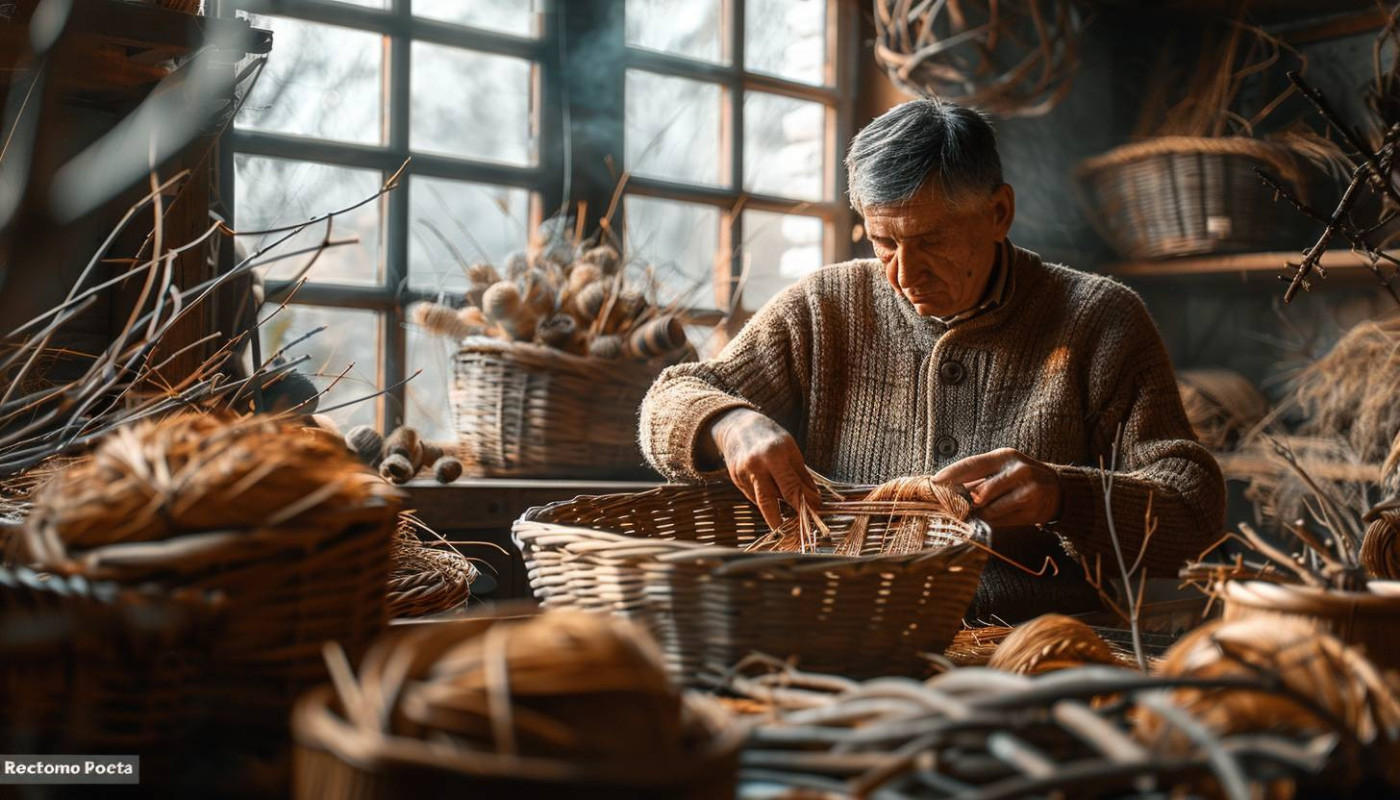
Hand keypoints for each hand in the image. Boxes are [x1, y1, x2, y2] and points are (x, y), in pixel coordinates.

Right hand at [708, 408, 819, 528]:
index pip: (790, 487)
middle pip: (768, 502)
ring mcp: (742, 474)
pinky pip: (753, 496)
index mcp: (774, 454)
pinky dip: (764, 497)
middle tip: (791, 532)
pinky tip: (768, 488)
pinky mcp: (735, 480)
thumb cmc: (771, 437)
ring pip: (761, 501)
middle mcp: (755, 465)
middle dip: (779, 520)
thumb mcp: (791, 450)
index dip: (803, 503)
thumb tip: (814, 500)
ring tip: (785, 507)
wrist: (737, 426)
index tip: (814, 512)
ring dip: (775, 508)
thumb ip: (801, 476)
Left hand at [933, 448, 1061, 527]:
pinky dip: (994, 520)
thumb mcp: (1000, 469)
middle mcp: (1018, 470)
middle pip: (981, 492)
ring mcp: (1028, 490)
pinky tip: (998, 515)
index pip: (973, 464)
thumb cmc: (1019, 478)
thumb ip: (976, 477)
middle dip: (966, 502)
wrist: (1056, 490)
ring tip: (983, 510)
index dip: (952, 474)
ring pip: (990, 509)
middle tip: (957, 507)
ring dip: (981, 513)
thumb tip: (944, 487)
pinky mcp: (1034, 510)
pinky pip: (1002, 521)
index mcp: (1005, 456)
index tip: (933, 482)